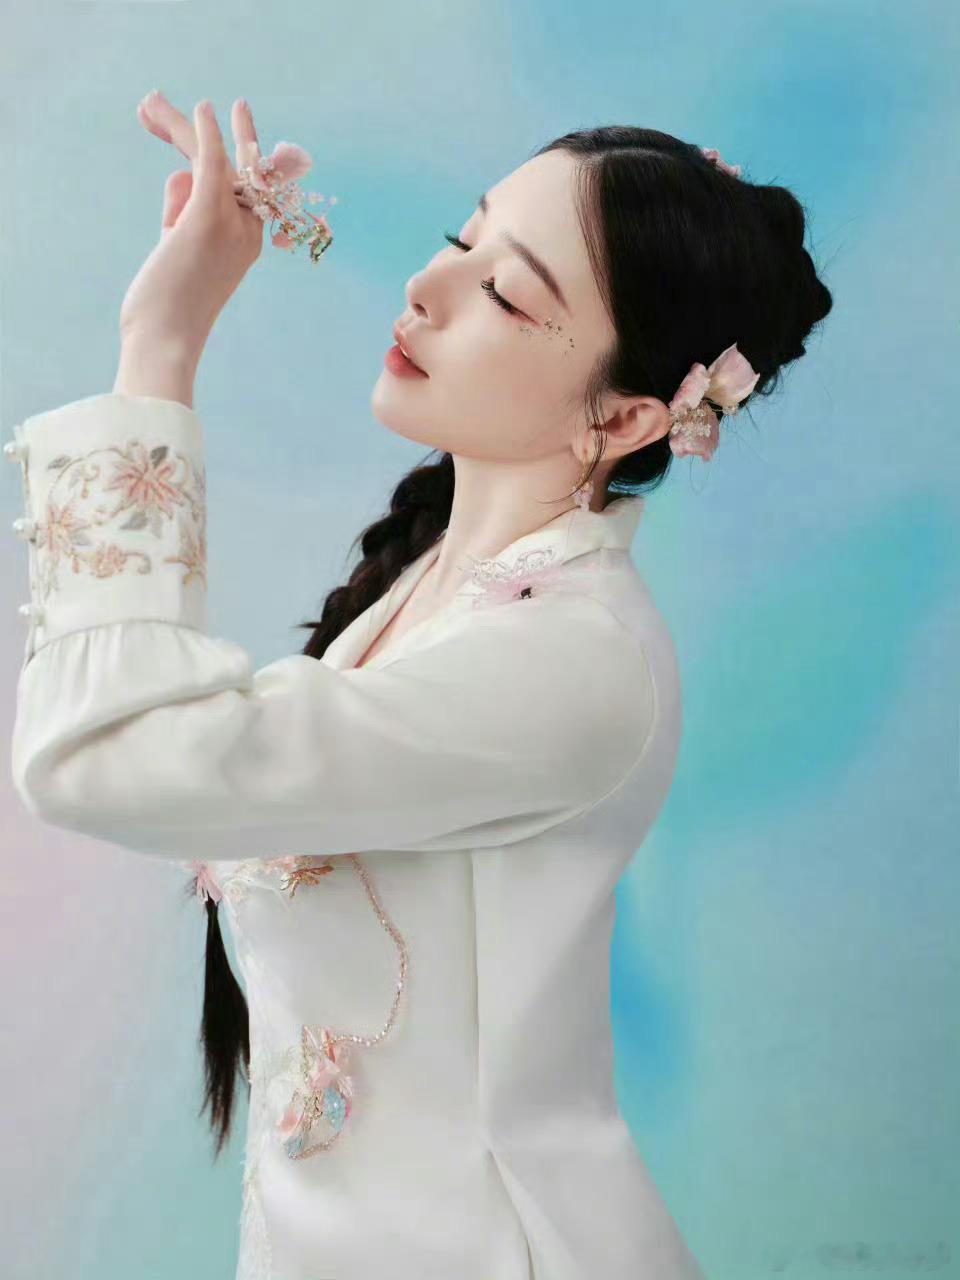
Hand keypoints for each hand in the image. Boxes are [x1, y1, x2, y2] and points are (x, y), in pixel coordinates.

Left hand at [118, 94, 264, 363]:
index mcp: (247, 242)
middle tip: (154, 103)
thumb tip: (181, 175)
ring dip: (176, 127)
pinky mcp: (208, 220)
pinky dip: (208, 135)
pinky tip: (205, 108)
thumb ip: (183, 215)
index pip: (239, 183)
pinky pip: (212, 164)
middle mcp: (247, 230)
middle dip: (192, 132)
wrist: (166, 342)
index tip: (229, 117)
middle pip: (227, 165)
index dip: (232, 148)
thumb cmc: (165, 311)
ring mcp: (231, 225)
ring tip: (147, 106)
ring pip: (209, 160)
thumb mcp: (176, 254)